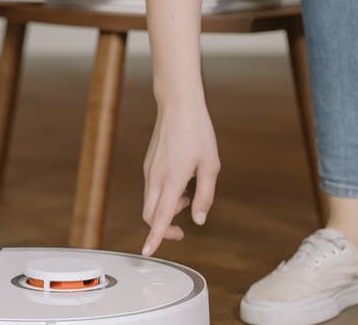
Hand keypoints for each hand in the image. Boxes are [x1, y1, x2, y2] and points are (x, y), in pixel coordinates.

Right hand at [141, 108, 219, 256]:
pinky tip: (183, 183)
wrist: (178, 105)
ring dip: (167, 209)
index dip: (154, 237)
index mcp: (172, 179)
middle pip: (149, 214)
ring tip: (190, 197)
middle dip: (162, 227)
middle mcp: (156, 177)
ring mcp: (150, 170)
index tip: (147, 252)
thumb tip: (199, 219)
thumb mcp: (210, 166)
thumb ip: (205, 196)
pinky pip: (153, 189)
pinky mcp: (149, 165)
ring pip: (151, 202)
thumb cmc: (197, 132)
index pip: (158, 216)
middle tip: (182, 229)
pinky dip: (165, 196)